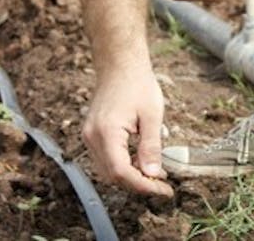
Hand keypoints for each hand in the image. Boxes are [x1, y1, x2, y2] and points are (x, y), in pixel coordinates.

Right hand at [82, 69, 172, 197]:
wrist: (120, 64)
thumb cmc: (137, 84)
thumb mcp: (152, 116)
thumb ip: (151, 147)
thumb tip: (153, 174)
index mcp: (106, 132)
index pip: (122, 173)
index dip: (144, 186)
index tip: (164, 190)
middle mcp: (92, 137)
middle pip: (113, 176)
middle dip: (139, 184)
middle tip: (163, 183)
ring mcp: (89, 136)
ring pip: (108, 171)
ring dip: (131, 176)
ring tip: (155, 172)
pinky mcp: (92, 134)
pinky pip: (106, 159)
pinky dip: (123, 165)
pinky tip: (141, 160)